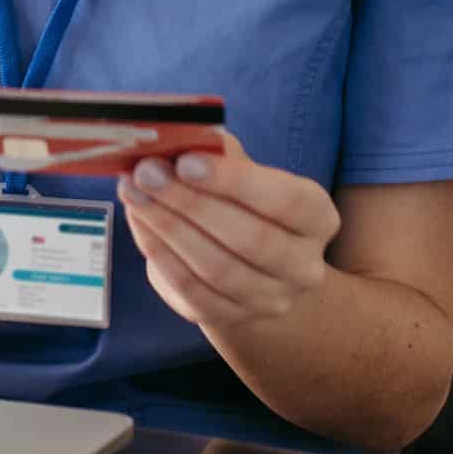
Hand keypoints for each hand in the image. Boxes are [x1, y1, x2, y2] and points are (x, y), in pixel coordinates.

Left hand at [114, 129, 340, 329]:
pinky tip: (140, 222)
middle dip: (190, 203)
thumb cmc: (244, 203)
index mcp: (318, 218)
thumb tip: (179, 136)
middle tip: (146, 173)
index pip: (286, 202)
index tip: (186, 161)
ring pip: (217, 269)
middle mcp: (304, 266)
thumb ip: (219, 152)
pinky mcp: (230, 317)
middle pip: (250, 239)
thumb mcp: (243, 171)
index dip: (235, 182)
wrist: (250, 264)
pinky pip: (192, 291)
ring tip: (134, 192)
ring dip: (168, 227)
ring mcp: (270, 299)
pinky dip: (160, 255)